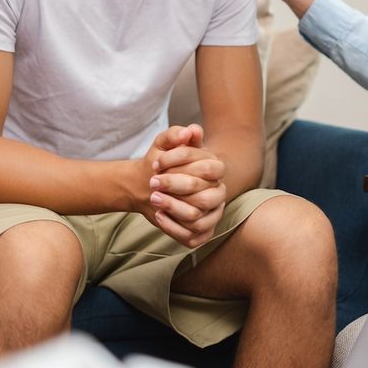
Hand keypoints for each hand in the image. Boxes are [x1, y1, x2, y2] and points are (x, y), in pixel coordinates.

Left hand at [141, 124, 226, 246]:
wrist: (149, 185)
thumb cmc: (161, 164)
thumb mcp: (164, 144)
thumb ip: (176, 134)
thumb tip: (190, 131)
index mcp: (216, 169)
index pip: (209, 167)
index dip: (181, 164)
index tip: (157, 163)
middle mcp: (219, 193)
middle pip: (203, 194)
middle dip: (175, 187)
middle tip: (152, 183)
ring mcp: (213, 214)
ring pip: (196, 217)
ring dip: (172, 208)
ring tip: (154, 199)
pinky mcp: (202, 233)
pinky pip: (191, 235)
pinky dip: (172, 226)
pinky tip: (158, 214)